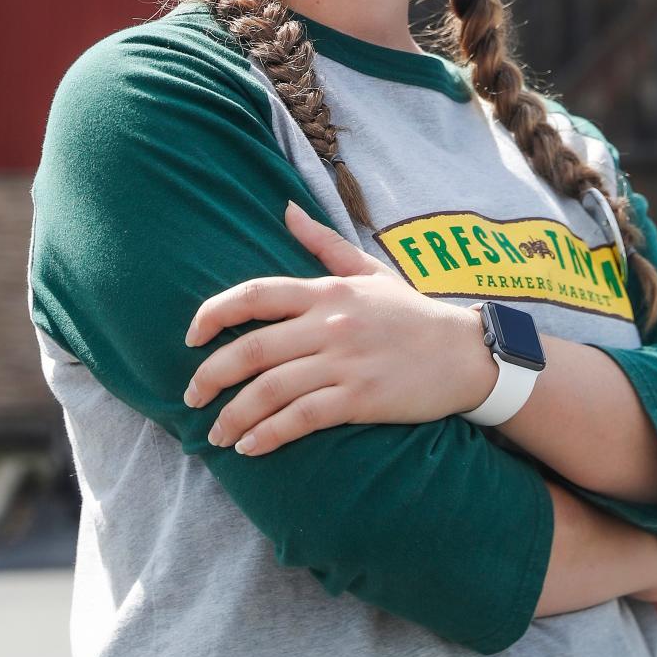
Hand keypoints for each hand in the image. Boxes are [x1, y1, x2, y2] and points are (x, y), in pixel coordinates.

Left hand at [182, 201, 497, 455]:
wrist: (465, 353)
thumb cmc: (412, 312)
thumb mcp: (368, 270)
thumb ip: (323, 244)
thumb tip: (285, 209)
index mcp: (329, 291)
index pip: (256, 294)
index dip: (215, 313)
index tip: (191, 336)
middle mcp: (331, 324)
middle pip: (253, 349)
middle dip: (212, 375)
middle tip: (190, 397)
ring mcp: (345, 363)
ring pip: (271, 390)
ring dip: (234, 416)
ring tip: (216, 434)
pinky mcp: (361, 399)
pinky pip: (302, 419)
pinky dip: (269, 435)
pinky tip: (251, 447)